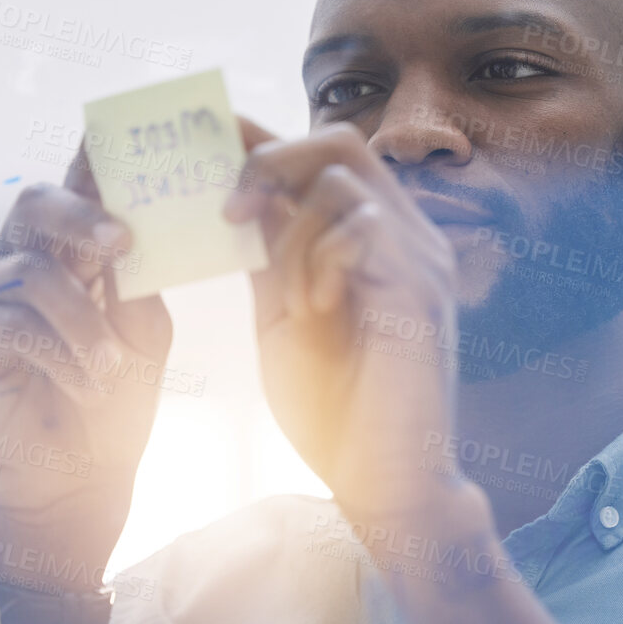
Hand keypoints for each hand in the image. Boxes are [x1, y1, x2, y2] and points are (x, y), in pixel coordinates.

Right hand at [0, 144, 171, 573]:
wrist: (80, 476)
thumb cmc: (117, 400)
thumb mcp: (144, 335)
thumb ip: (134, 281)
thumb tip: (129, 230)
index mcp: (69, 249)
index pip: (74, 185)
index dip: (90, 157)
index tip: (116, 141)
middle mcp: (19, 258)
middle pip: (32, 203)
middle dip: (80, 216)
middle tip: (122, 241)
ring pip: (32, 274)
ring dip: (84, 323)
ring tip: (112, 369)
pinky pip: (7, 322)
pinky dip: (58, 354)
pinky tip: (85, 384)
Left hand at [227, 119, 464, 520]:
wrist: (385, 485)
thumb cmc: (338, 410)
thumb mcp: (285, 317)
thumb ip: (271, 256)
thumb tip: (236, 200)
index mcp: (373, 240)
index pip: (322, 157)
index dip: (263, 139)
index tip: (202, 139)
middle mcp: (406, 237)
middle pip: (340, 140)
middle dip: (271, 158)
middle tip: (225, 206)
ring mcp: (419, 259)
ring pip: (343, 180)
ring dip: (292, 230)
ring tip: (285, 295)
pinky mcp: (420, 289)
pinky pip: (362, 227)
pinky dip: (319, 259)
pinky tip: (313, 310)